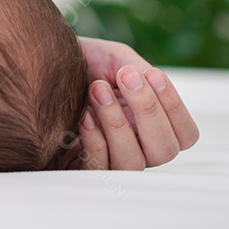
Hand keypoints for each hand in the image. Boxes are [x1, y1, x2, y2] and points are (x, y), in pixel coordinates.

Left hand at [63, 37, 198, 170]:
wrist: (43, 68)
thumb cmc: (86, 66)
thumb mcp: (117, 60)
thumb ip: (138, 71)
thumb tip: (149, 80)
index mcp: (155, 125)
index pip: (186, 135)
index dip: (174, 107)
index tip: (150, 74)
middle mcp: (140, 148)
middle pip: (164, 151)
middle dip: (147, 111)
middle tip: (125, 77)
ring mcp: (112, 160)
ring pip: (132, 163)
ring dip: (117, 124)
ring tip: (97, 89)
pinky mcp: (84, 167)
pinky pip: (99, 168)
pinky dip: (94, 140)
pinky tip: (84, 114)